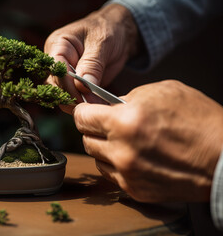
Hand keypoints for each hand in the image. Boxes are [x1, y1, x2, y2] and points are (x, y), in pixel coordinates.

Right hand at [44, 4, 140, 112]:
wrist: (118, 32)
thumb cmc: (107, 29)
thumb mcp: (102, 43)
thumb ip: (92, 64)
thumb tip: (82, 86)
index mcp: (58, 45)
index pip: (55, 68)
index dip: (65, 84)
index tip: (80, 96)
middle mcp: (57, 60)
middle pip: (54, 84)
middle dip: (70, 96)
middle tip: (89, 106)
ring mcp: (64, 73)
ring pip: (62, 94)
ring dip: (77, 103)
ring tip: (95, 107)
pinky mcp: (74, 83)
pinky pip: (74, 97)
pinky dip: (85, 103)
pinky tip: (97, 106)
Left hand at [73, 80, 222, 201]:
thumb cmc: (199, 121)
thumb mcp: (162, 92)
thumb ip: (128, 97)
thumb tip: (108, 104)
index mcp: (124, 122)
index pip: (82, 117)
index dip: (83, 111)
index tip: (87, 110)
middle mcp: (120, 151)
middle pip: (86, 139)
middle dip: (93, 129)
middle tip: (107, 124)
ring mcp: (127, 174)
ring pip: (96, 158)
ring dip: (104, 148)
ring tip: (123, 140)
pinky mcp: (135, 190)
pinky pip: (111, 174)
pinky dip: (115, 164)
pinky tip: (132, 156)